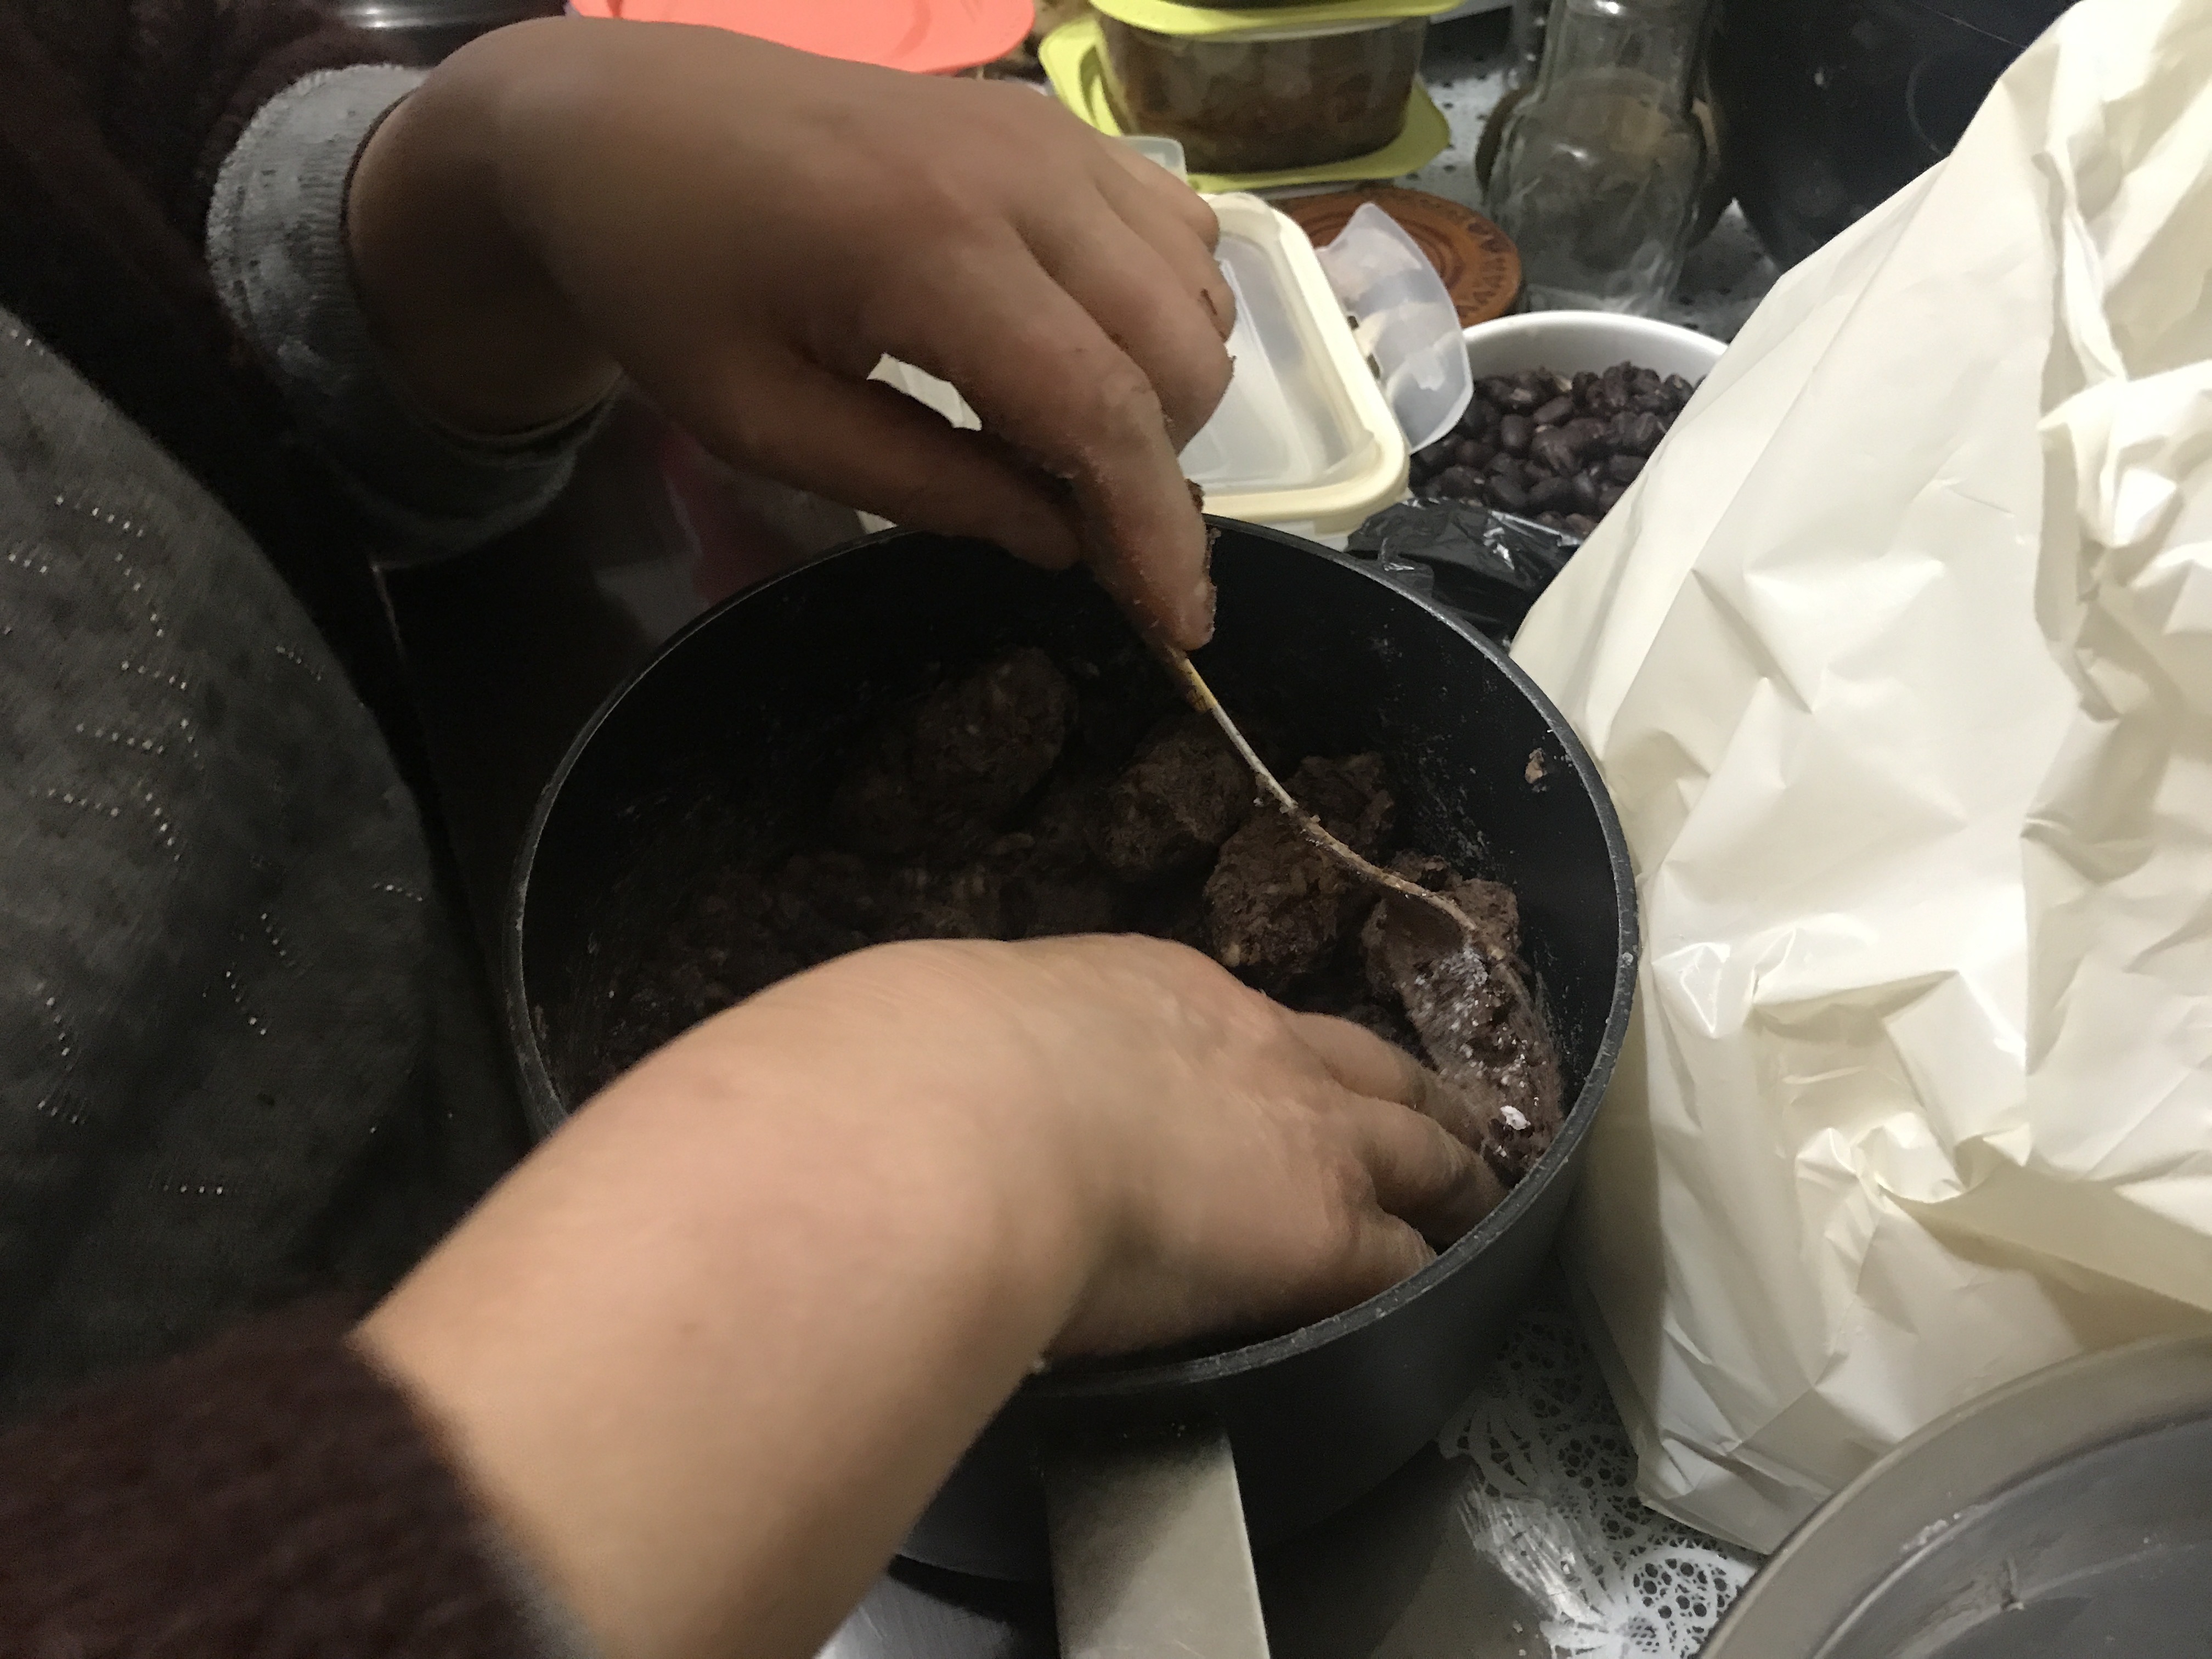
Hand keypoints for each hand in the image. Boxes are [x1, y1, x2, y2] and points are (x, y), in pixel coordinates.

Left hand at [346, 19, 1233, 646]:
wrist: (609, 120)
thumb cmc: (660, 278)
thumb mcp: (760, 421)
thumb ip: (924, 485)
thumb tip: (1065, 545)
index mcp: (926, 246)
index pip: (1100, 409)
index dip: (1154, 532)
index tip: (1180, 628)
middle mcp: (1018, 173)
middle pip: (1181, 353)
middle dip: (1160, 469)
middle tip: (1088, 532)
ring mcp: (1047, 133)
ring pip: (1198, 291)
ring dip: (1165, 390)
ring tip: (1067, 439)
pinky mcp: (1051, 121)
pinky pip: (1176, 228)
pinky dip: (1163, 308)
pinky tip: (1081, 348)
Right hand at [356, 937, 1492, 1658]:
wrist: (951, 1118)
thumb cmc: (914, 1069)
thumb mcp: (943, 1031)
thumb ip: (956, 1057)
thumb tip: (895, 1082)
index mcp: (1148, 990)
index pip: (1242, 1018)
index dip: (1278, 1052)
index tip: (1284, 1074)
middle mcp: (1247, 1044)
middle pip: (1364, 1061)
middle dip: (1402, 1093)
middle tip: (1436, 1117)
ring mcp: (1302, 1133)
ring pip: (1421, 1146)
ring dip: (1446, 1172)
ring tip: (1472, 1192)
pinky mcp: (1323, 1231)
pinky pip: (1408, 1252)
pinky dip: (1426, 1265)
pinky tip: (1440, 1280)